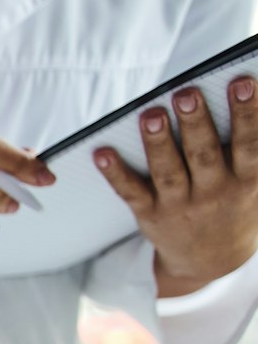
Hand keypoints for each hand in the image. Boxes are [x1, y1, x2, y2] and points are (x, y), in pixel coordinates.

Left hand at [94, 78, 257, 297]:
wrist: (212, 260)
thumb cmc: (236, 205)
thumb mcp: (256, 184)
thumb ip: (252, 151)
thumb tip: (248, 99)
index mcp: (246, 180)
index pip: (248, 143)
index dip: (246, 112)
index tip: (240, 82)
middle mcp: (214, 194)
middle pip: (203, 154)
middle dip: (195, 122)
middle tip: (186, 92)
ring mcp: (180, 206)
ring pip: (167, 172)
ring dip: (157, 143)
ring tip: (150, 114)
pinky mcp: (151, 215)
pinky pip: (131, 193)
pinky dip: (115, 174)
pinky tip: (102, 153)